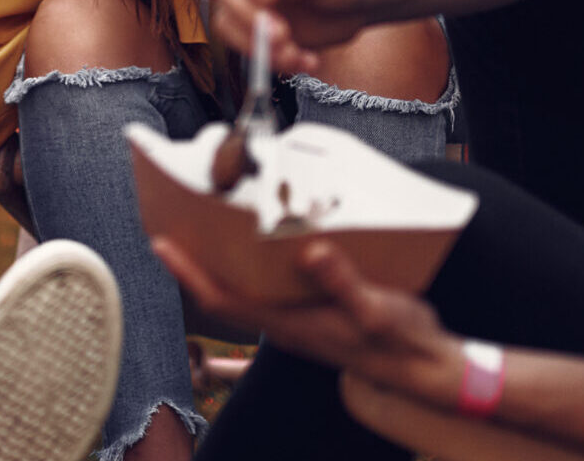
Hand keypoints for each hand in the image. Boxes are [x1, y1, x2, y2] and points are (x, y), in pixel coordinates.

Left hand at [155, 235, 466, 407]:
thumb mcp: (377, 309)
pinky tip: (260, 237)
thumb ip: (343, 283)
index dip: (188, 274)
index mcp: (288, 324)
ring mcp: (294, 318)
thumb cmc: (399, 340)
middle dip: (194, 260)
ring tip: (206, 219)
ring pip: (242, 289)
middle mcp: (282, 322)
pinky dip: (252, 262)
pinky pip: (266, 286)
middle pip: (222, 292)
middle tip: (175, 218)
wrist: (421, 366)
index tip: (161, 243)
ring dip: (221, 259)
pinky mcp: (309, 310)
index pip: (221, 301)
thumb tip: (313, 251)